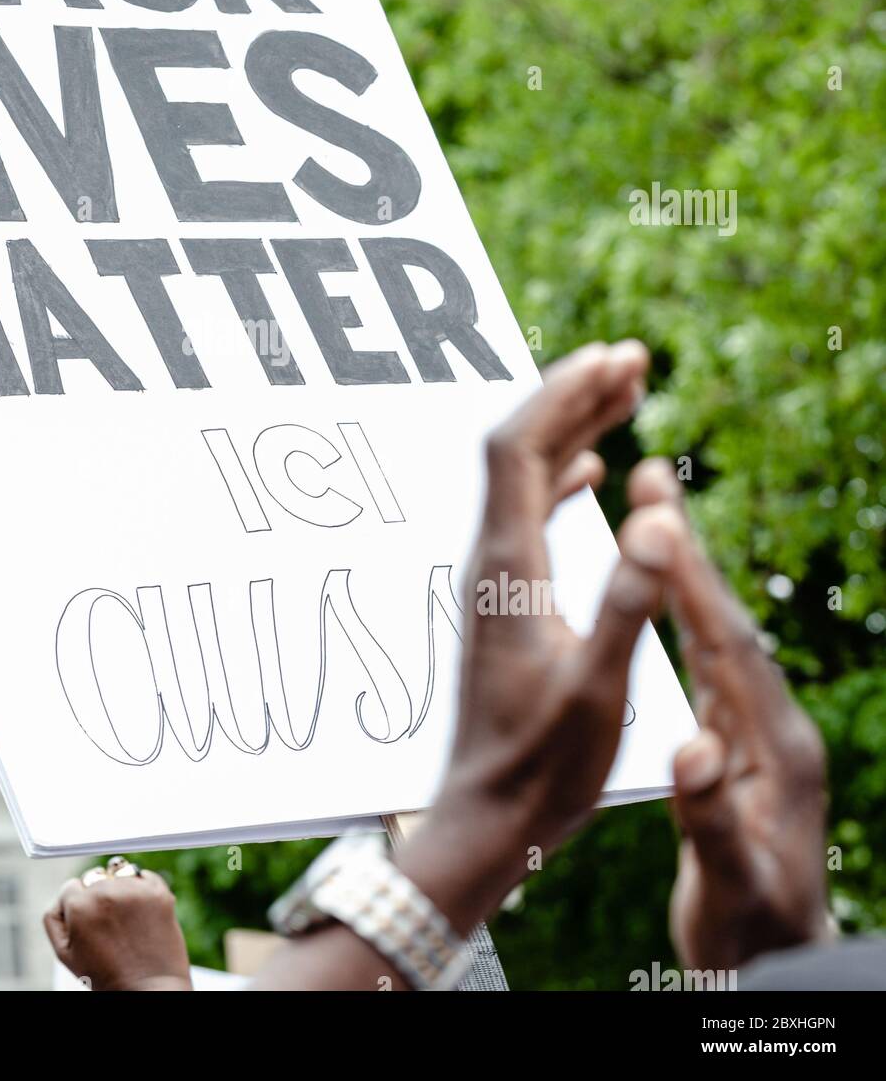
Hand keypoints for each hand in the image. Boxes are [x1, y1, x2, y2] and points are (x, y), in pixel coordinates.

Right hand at [43, 862, 192, 990]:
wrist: (147, 990)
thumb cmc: (104, 976)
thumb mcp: (64, 954)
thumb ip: (53, 918)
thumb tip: (62, 895)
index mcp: (80, 905)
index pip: (71, 886)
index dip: (78, 906)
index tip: (88, 923)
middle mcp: (106, 891)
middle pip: (95, 878)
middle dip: (97, 896)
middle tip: (107, 924)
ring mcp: (134, 890)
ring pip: (118, 874)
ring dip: (119, 888)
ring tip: (125, 917)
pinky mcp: (158, 891)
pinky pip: (144, 876)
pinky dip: (142, 888)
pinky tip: (141, 912)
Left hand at [398, 341, 687, 929]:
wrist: (486, 815)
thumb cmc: (543, 766)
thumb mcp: (598, 690)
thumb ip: (623, 608)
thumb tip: (650, 522)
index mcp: (507, 568)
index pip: (519, 450)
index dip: (560, 394)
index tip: (610, 356)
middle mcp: (490, 560)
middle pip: (520, 449)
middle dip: (571, 394)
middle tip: (631, 356)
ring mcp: (494, 577)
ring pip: (526, 478)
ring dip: (570, 428)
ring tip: (623, 392)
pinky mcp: (505, 598)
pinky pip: (529, 514)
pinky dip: (561, 477)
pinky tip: (589, 472)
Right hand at [637, 461, 831, 970]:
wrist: (783, 958)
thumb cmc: (751, 926)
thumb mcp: (728, 878)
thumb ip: (709, 813)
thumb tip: (691, 749)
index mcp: (775, 746)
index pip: (728, 645)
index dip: (692, 580)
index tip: (658, 517)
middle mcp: (774, 723)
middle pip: (727, 619)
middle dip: (689, 549)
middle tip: (655, 478)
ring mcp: (761, 728)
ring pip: (718, 630)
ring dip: (685, 570)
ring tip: (655, 511)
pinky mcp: (744, 739)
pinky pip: (711, 656)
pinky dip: (685, 612)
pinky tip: (666, 591)